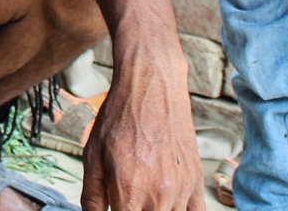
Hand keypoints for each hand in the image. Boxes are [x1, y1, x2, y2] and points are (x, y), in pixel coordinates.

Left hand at [81, 48, 204, 209]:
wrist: (151, 88)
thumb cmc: (119, 119)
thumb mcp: (92, 156)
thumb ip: (92, 197)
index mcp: (129, 190)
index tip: (115, 208)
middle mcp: (159, 194)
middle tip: (126, 200)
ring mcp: (181, 189)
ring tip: (143, 200)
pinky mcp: (196, 181)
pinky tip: (166, 206)